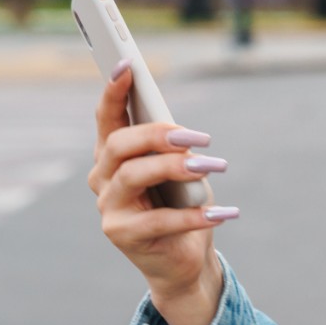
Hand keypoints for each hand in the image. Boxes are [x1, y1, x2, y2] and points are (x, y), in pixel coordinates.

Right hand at [90, 61, 235, 324]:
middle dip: (158, 135)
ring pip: (134, 176)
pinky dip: (194, 216)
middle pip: (119, 144)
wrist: (184, 259)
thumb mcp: (180, 168)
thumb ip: (171, 147)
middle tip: (199, 137)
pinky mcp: (121, 235)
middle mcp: (103, 179)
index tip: (127, 65)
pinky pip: (158, 221)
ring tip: (213, 167)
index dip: (113, 91)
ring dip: (177, 167)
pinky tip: (222, 212)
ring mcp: (109, 208)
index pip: (107, 118)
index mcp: (113, 155)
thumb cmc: (182, 203)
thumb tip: (178, 133)